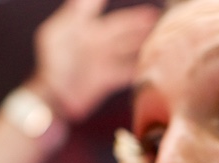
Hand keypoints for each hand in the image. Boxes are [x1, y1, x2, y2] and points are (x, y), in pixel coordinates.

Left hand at [29, 0, 158, 121]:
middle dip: (147, 31)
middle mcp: (100, 46)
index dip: (136, 16)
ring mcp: (104, 63)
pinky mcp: (106, 81)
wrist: (52, 97)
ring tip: (165, 45)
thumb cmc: (51, 62)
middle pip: (129, 36)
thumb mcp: (59, 32)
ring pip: (131, 53)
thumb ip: (78, 10)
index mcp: (90, 31)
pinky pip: (127, 73)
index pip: (119, 20)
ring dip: (146, 49)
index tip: (152, 11)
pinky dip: (140, 70)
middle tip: (167, 27)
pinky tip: (153, 68)